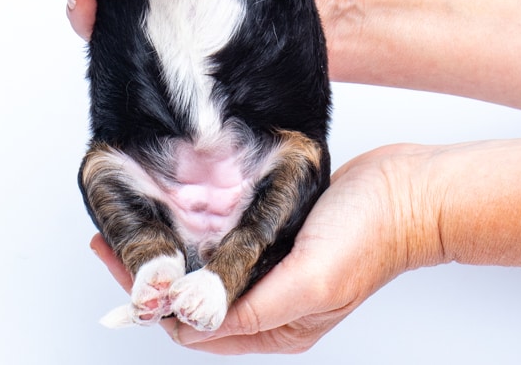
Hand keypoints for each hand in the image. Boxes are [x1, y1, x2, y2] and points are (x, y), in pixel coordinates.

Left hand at [90, 144, 442, 353]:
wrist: (409, 192)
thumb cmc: (372, 237)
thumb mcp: (310, 282)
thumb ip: (253, 308)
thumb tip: (193, 324)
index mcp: (277, 327)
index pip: (196, 329)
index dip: (154, 306)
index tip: (121, 273)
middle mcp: (270, 302)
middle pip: (192, 301)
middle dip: (150, 279)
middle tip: (111, 245)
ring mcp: (271, 266)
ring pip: (203, 270)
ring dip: (169, 254)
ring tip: (134, 229)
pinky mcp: (274, 233)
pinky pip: (224, 240)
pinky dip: (195, 232)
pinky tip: (177, 212)